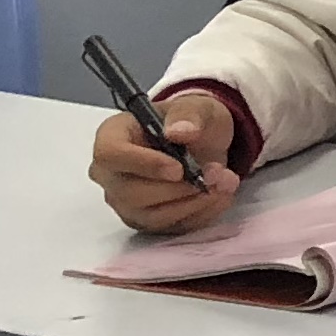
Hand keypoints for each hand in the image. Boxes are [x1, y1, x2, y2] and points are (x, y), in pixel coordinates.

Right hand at [89, 90, 241, 234]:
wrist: (203, 142)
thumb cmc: (189, 121)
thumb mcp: (195, 107)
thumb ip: (187, 115)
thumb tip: (178, 131)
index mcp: (111, 136)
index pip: (110, 155)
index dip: (143, 164)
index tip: (179, 168)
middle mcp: (109, 173)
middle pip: (131, 193)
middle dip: (180, 188)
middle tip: (217, 174)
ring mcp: (124, 201)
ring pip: (152, 215)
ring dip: (194, 203)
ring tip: (226, 182)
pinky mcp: (145, 220)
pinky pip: (170, 227)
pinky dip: (200, 214)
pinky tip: (220, 196)